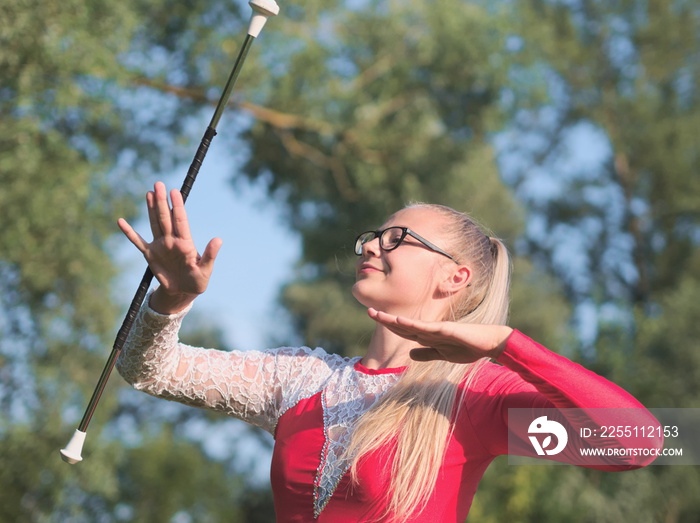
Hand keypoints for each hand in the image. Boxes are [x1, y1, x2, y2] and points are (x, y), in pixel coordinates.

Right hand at [117, 182, 221, 312]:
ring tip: (149, 193)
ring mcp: (160, 246)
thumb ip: (210, 255)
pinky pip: (138, 241)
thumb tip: (218, 239)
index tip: (175, 192)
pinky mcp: (150, 255)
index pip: (180, 220)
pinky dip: (129, 232)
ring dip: (151, 209)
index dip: (177, 206)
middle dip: (162, 201)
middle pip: (166, 217)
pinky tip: (121, 221)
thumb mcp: (205, 270)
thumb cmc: (197, 281)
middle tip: (159, 183)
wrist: (183, 292)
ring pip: (154, 223)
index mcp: (186, 243)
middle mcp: (172, 240)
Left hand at [367, 308, 512, 362]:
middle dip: (385, 319)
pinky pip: (426, 328)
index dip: (389, 324)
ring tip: (378, 314)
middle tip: (369, 311)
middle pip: (403, 325)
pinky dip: (412, 324)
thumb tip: (409, 354)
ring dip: (393, 320)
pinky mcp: (446, 329)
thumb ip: (426, 354)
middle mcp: (430, 329)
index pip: (404, 330)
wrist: (489, 343)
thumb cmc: (468, 347)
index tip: (374, 317)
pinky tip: (400, 320)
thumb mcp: (443, 355)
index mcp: (428, 335)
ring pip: (411, 325)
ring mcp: (437, 328)